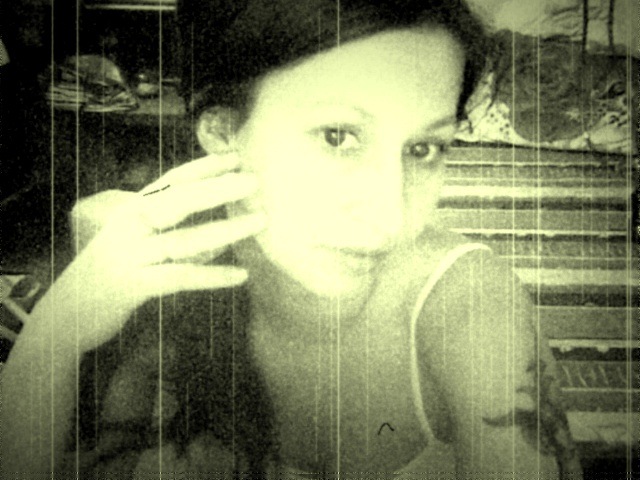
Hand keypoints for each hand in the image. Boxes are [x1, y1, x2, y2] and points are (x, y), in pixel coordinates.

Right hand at [29, 153, 264, 353]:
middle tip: (255, 180)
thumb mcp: (138, 247)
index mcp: (132, 210)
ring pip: (185, 239)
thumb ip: (173, 238)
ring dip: (226, 229)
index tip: (236, 157)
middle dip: (219, 188)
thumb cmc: (110, 275)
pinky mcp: (132, 285)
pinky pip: (180, 277)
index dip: (204, 167)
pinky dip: (212, 275)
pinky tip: (241, 275)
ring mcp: (130, 254)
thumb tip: (220, 239)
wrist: (65, 313)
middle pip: (179, 200)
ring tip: (260, 221)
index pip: (172, 181)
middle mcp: (130, 225)